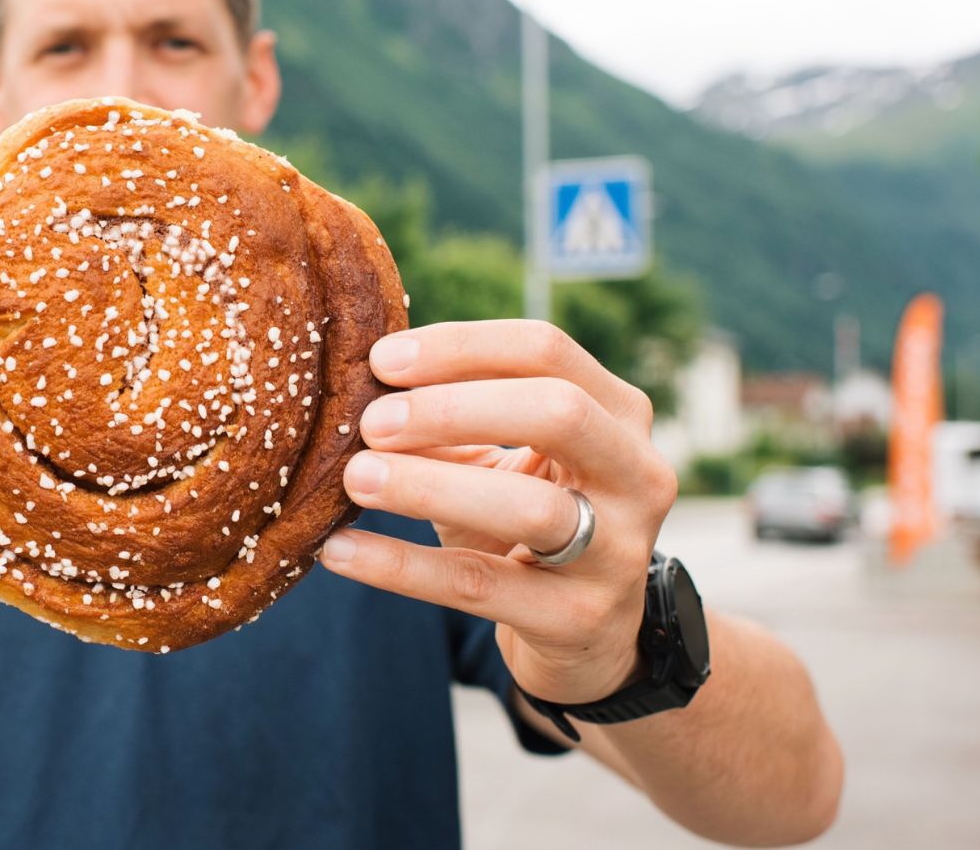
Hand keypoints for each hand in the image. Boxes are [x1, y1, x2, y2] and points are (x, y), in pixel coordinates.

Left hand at [320, 320, 677, 703]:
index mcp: (618, 412)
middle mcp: (638, 474)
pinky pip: (479, 586)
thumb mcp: (500, 459)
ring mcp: (619, 551)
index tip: (381, 360)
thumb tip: (363, 387)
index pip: (544, 350)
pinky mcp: (579, 618)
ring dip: (428, 486)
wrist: (585, 632)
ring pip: (528, 508)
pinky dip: (402, 566)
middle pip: (558, 412)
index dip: (460, 347)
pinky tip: (341, 550)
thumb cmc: (528, 516)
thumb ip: (450, 419)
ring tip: (354, 478)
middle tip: (371, 422)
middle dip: (451, 409)